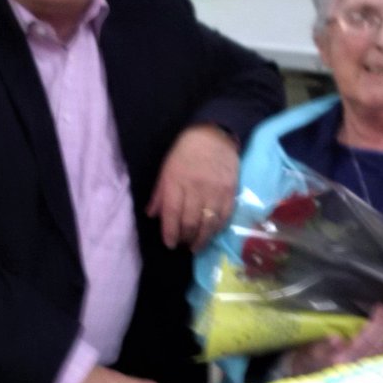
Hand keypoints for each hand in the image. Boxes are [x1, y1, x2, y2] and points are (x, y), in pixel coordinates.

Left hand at [148, 124, 238, 249]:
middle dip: (185, 238)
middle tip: (182, 244)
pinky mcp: (230, 191)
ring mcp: (215, 191)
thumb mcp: (166, 168)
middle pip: (191, 222)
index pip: (172, 213)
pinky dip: (217, 229)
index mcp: (176, 181)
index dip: (170, 233)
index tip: (169, 244)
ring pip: (208, 224)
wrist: (214, 135)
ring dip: (202, 239)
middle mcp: (196, 188)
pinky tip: (211, 233)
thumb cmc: (185, 152)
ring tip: (196, 246)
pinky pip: (224, 217)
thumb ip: (159, 193)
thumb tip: (152, 216)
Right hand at [285, 305, 382, 377]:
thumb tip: (334, 337)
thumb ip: (324, 347)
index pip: (364, 340)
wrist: (304, 381)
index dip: (376, 323)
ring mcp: (362, 374)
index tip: (381, 307)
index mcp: (343, 361)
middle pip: (377, 347)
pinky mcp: (365, 377)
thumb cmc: (307, 362)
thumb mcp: (311, 352)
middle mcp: (356, 368)